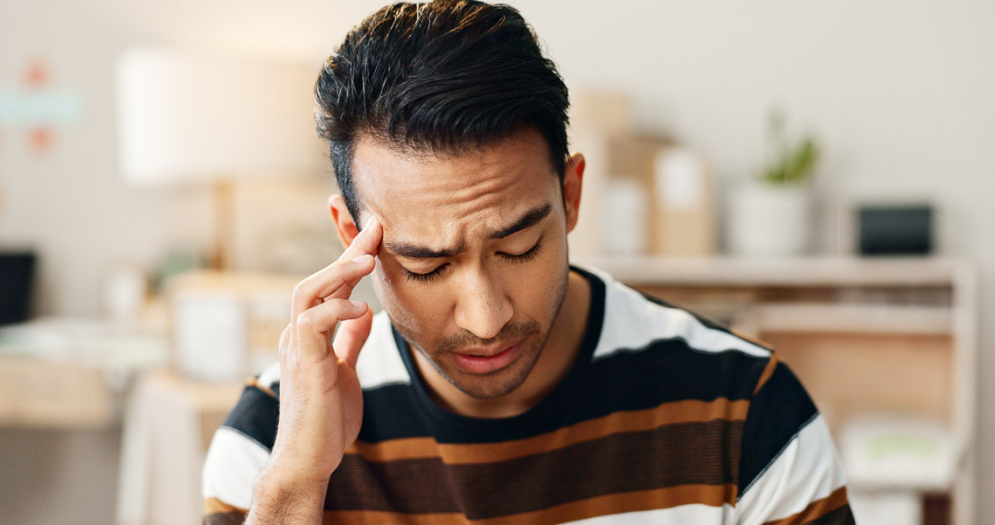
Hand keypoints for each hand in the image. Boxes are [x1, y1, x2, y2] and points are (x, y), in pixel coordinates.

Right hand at [268, 216, 381, 486]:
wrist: (309, 459)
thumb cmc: (326, 419)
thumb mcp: (345, 371)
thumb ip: (350, 340)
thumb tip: (366, 311)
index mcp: (310, 334)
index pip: (330, 284)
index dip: (350, 255)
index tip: (375, 231)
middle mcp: (298, 334)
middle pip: (318, 278)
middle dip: (347, 251)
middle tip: (376, 228)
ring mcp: (297, 348)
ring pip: (308, 292)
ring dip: (339, 272)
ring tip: (368, 259)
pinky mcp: (302, 366)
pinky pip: (311, 325)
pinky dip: (336, 310)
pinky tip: (362, 307)